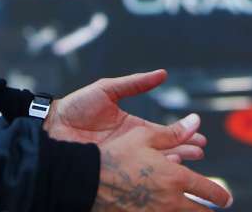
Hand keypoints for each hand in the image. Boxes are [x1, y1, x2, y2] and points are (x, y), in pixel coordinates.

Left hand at [46, 69, 205, 163]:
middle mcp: (130, 145)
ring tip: (187, 168)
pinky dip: (149, 176)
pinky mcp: (111, 170)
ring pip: (152, 165)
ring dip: (170, 166)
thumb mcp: (108, 90)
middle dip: (183, 153)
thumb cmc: (76, 106)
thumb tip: (162, 73)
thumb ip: (135, 83)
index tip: (200, 139)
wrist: (50, 125)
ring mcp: (121, 159)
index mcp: (133, 127)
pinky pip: (134, 175)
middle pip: (163, 151)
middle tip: (200, 156)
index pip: (164, 134)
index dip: (182, 136)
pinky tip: (162, 178)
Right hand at [92, 115, 231, 210]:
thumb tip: (196, 121)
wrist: (88, 179)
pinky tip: (168, 210)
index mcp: (175, 179)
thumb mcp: (145, 136)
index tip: (226, 199)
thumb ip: (174, 132)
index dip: (220, 196)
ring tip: (195, 211)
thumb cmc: (117, 154)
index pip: (207, 191)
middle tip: (215, 210)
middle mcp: (169, 201)